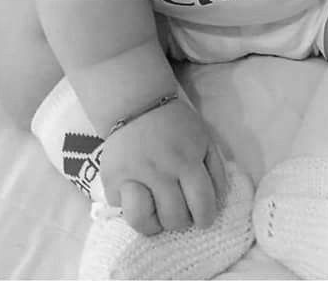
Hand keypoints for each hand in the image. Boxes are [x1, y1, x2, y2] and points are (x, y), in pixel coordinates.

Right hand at [99, 98, 225, 235]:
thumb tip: (216, 201)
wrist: (138, 103)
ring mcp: (133, 175)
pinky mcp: (111, 179)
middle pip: (174, 218)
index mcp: (187, 160)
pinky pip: (122, 209)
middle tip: (180, 210)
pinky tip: (138, 196)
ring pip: (144, 222)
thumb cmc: (176, 124)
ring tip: (158, 213)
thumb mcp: (204, 139)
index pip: (202, 204)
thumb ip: (214, 169)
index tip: (202, 216)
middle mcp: (159, 170)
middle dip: (182, 220)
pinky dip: (131, 208)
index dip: (205, 216)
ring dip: (156, 224)